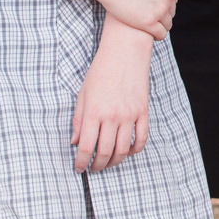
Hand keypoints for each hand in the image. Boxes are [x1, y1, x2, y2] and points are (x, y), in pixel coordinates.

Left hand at [72, 22, 151, 172]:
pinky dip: (135, 150)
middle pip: (105, 153)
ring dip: (115, 161)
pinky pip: (141, 138)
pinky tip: (127, 151)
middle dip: (97, 166)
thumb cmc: (101, 70)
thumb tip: (75, 142)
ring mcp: (129, 115)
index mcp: (93, 112)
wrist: (125, 51)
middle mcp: (112, 116)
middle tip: (93, 168)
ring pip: (123, 150)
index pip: (86, 148)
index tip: (79, 168)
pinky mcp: (143, 111)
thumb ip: (78, 119)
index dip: (81, 162)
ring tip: (108, 162)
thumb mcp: (83, 94)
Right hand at [97, 0, 183, 37]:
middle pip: (171, 12)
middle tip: (147, 15)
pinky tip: (147, 32)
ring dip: (160, 26)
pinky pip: (160, 34)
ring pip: (167, 24)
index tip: (151, 5)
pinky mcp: (148, 22)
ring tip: (146, 25)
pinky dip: (157, 35)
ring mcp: (159, 10)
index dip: (163, 3)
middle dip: (162, 14)